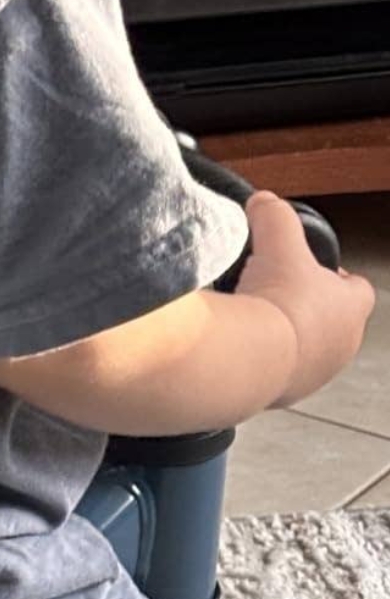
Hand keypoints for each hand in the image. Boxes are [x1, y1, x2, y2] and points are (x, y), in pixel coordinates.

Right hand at [247, 191, 374, 406]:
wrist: (247, 359)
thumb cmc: (276, 306)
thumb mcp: (277, 245)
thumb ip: (275, 218)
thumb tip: (264, 201)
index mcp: (353, 307)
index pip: (357, 289)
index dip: (336, 278)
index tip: (309, 273)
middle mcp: (343, 345)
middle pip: (332, 323)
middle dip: (307, 312)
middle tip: (274, 299)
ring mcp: (316, 376)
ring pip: (306, 353)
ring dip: (286, 341)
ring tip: (253, 326)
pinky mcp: (284, 397)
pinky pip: (277, 377)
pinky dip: (263, 365)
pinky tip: (240, 352)